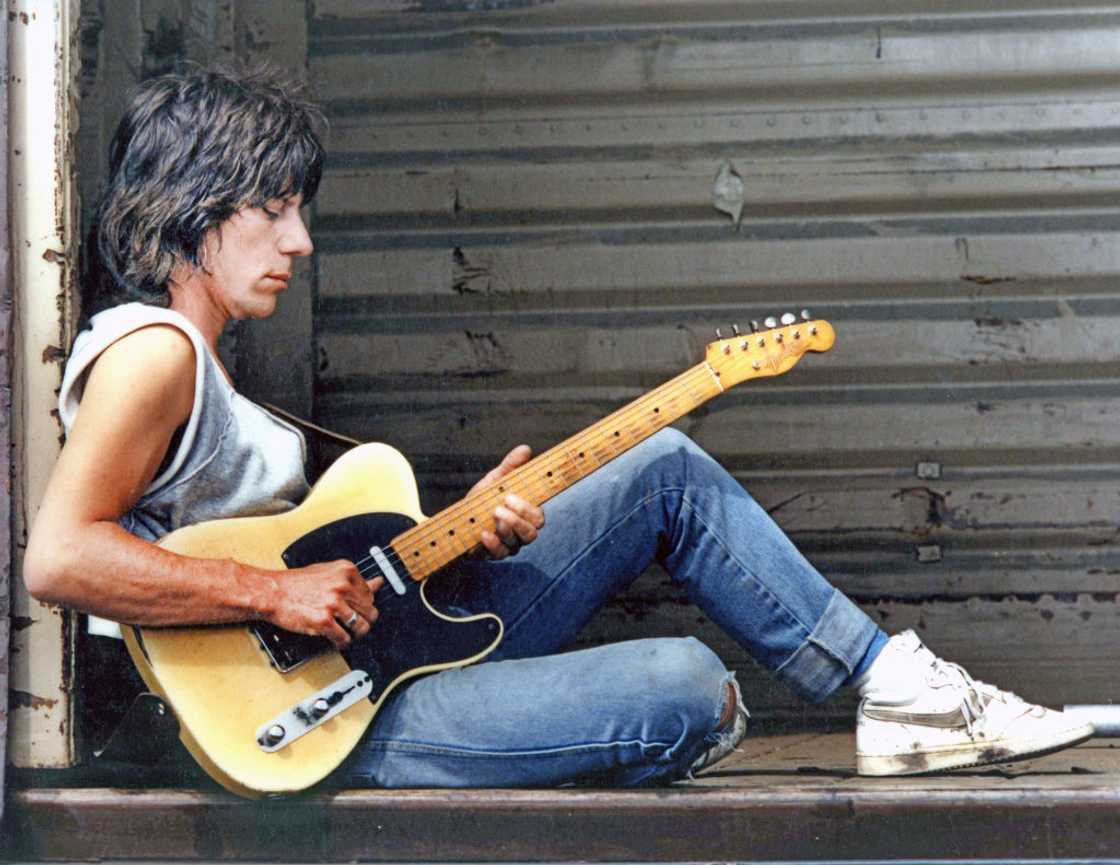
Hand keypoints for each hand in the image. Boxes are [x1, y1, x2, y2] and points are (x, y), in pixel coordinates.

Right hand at [267, 560, 382, 647]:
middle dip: (364, 620)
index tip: (359, 610)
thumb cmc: (297, 583)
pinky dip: (342, 643)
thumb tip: (378, 582)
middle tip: (355, 624)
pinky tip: (336, 639)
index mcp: (346, 571)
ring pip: (361, 626)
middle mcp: (342, 586)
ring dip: (355, 633)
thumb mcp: (328, 573)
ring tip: (347, 632)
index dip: (365, 605)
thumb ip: (353, 579)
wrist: (273, 593)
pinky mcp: (324, 621)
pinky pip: (344, 638)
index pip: (370, 594)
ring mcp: (334, 604)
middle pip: (369, 611)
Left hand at [469, 444, 545, 558]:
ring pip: (518, 543)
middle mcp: (520, 532)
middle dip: (518, 519)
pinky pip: (500, 554)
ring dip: (506, 528)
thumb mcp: (495, 480)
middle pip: (532, 532)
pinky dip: (493, 544)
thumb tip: (525, 449)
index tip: (511, 496)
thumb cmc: (482, 499)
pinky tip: (484, 534)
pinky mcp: (494, 554)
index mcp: (525, 514)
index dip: (529, 509)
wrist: (457, 520)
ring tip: (493, 514)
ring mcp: (509, 545)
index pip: (538, 516)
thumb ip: (510, 466)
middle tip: (500, 506)